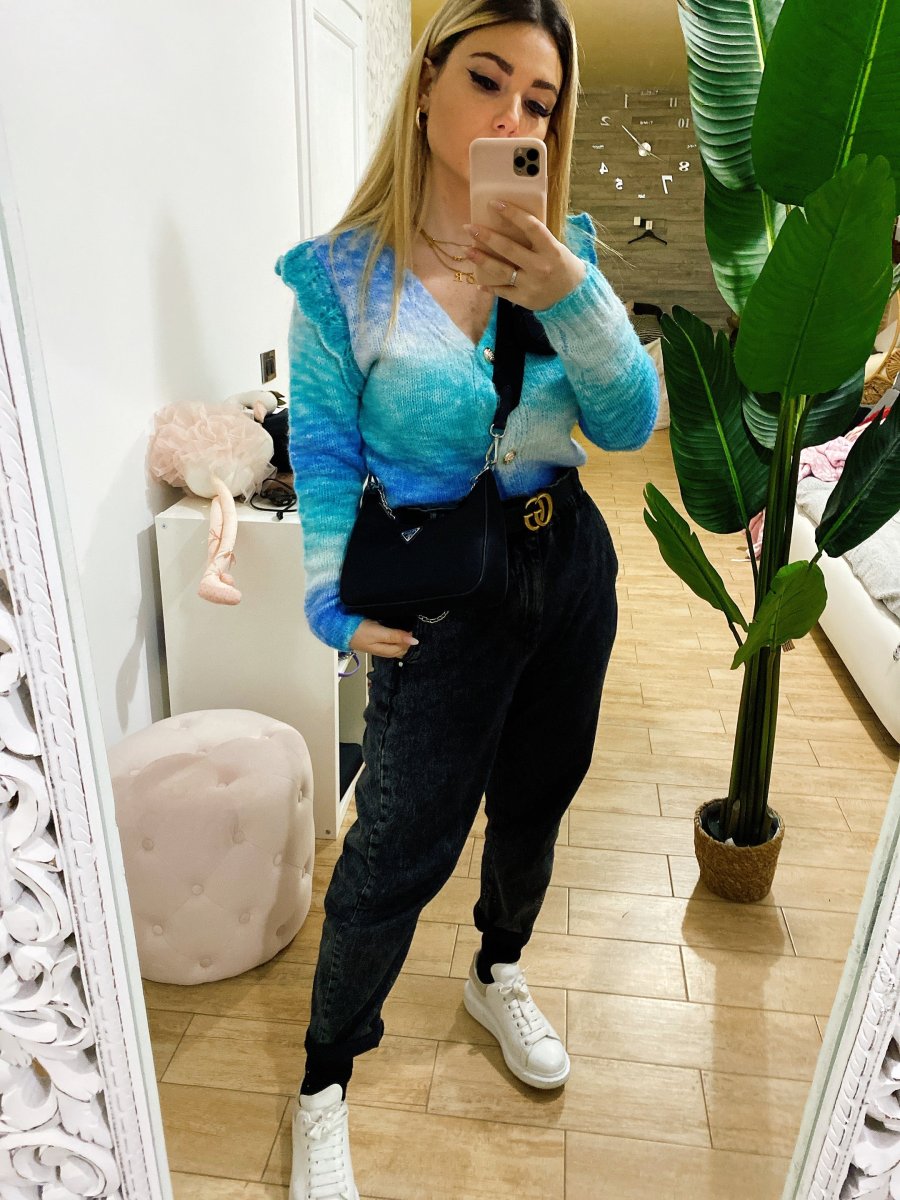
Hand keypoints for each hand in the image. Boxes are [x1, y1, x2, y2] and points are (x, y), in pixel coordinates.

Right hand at [350, 619, 418, 658]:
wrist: (341, 631)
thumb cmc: (359, 632)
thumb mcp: (378, 633)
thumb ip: (395, 636)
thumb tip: (415, 641)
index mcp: (387, 651)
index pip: (405, 648)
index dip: (410, 638)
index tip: (413, 627)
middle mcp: (385, 651)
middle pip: (402, 648)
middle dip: (408, 639)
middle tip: (411, 626)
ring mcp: (380, 646)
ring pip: (397, 645)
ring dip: (402, 637)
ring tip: (406, 627)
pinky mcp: (376, 641)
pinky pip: (391, 641)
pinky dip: (396, 636)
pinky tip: (396, 629)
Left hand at [462, 201, 585, 310]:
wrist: (574, 297)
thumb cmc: (562, 266)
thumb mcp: (555, 248)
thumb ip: (536, 239)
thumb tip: (509, 222)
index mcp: (551, 249)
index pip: (531, 227)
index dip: (512, 213)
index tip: (494, 203)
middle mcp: (540, 267)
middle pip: (509, 249)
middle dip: (487, 237)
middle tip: (470, 228)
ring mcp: (531, 284)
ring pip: (501, 271)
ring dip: (481, 260)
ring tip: (467, 250)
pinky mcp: (524, 299)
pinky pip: (502, 291)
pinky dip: (490, 287)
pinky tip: (478, 281)